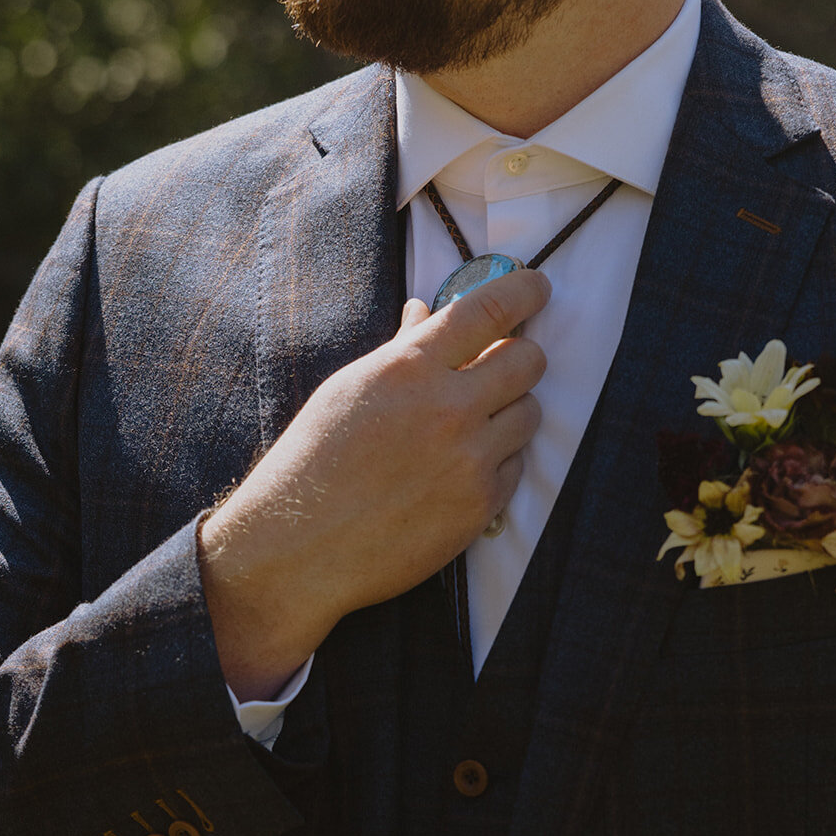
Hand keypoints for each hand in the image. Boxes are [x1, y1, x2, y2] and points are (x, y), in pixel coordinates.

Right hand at [200, 268, 548, 699]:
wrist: (299, 547)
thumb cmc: (313, 462)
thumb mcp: (349, 390)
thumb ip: (401, 350)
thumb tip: (427, 312)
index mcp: (409, 368)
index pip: (490, 309)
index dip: (525, 291)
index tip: (537, 288)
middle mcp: (448, 408)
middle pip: (529, 360)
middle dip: (520, 357)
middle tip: (501, 366)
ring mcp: (469, 459)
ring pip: (530, 413)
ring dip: (510, 411)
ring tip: (469, 427)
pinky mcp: (480, 505)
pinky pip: (516, 466)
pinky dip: (497, 462)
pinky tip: (457, 471)